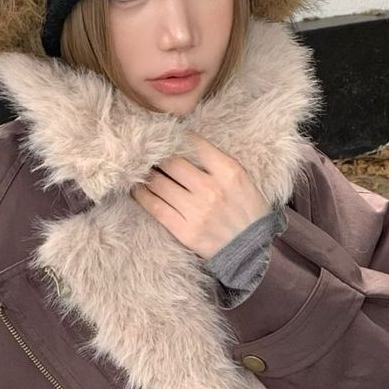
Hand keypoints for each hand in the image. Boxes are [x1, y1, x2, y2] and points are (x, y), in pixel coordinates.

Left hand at [129, 131, 273, 259]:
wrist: (252, 251)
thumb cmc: (247, 211)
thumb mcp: (241, 179)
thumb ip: (217, 162)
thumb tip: (184, 145)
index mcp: (228, 171)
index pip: (194, 144)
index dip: (176, 137)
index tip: (168, 137)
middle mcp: (210, 188)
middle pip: (171, 162)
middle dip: (157, 155)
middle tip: (147, 153)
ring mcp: (196, 210)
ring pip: (158, 183)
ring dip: (145, 174)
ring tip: (140, 170)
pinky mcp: (184, 230)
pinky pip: (155, 207)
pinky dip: (142, 195)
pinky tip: (136, 189)